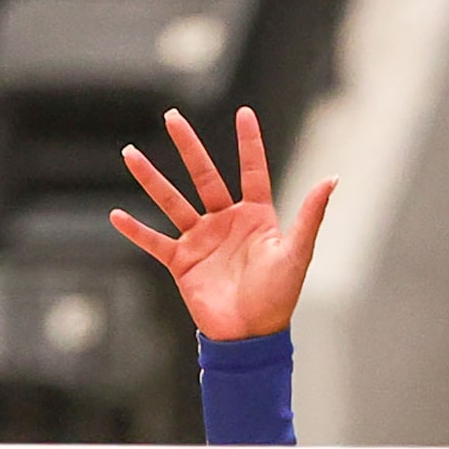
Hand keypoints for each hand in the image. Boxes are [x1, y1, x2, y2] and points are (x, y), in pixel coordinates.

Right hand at [111, 107, 336, 342]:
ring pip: (172, 201)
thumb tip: (332, 179)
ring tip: (130, 154)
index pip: (252, 170)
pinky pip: (155, 242)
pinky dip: (135, 230)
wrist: (249, 335)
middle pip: (204, 176)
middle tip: (172, 117)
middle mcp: (225, 222)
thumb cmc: (278, 297)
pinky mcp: (182, 263)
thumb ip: (310, 215)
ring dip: (151, 179)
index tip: (244, 113)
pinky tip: (116, 215)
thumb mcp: (296, 253)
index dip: (250, 142)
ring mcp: (201, 240)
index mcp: (256, 216)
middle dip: (188, 146)